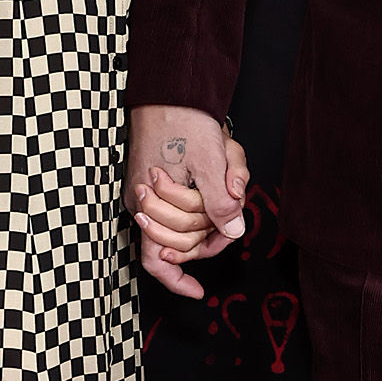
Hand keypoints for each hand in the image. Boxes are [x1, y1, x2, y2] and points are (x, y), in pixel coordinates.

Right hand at [127, 103, 249, 299]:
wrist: (173, 88)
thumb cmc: (185, 121)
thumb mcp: (211, 161)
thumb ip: (220, 201)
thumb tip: (233, 232)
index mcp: (149, 204)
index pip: (156, 259)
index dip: (177, 280)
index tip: (198, 292)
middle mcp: (146, 203)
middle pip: (182, 239)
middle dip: (213, 224)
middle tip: (236, 199)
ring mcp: (153, 191)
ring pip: (191, 216)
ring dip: (217, 199)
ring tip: (229, 168)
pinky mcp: (162, 179)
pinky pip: (190, 198)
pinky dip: (212, 189)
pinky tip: (224, 167)